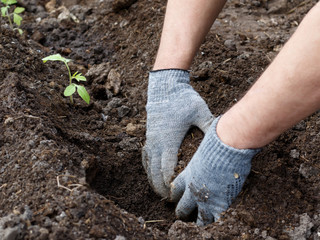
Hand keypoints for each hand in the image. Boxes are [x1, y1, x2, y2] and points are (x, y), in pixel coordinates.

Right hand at [142, 69, 213, 197]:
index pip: (167, 169)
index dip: (169, 185)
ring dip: (152, 179)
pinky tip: (151, 172)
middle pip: (155, 172)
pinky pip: (145, 155)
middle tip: (168, 199)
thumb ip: (210, 126)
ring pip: (148, 165)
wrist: (165, 86)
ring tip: (159, 191)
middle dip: (160, 187)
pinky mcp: (149, 134)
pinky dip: (148, 167)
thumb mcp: (200, 112)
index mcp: (170, 140)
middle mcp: (157, 142)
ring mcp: (151, 139)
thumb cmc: (183, 99)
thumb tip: (227, 137)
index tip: (174, 195)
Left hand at [170, 117, 259, 225]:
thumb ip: (204, 158)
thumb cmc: (216, 142)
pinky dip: (217, 223)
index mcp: (188, 175)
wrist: (227, 146)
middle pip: (182, 208)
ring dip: (200, 222)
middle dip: (183, 213)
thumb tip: (208, 151)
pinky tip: (219, 224)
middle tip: (185, 216)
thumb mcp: (203, 151)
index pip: (176, 189)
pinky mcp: (220, 204)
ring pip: (199, 219)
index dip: (176, 195)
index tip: (177, 198)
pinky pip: (216, 220)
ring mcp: (206, 199)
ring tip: (200, 225)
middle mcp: (193, 189)